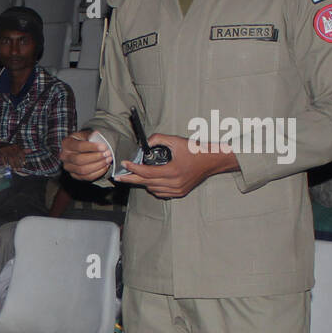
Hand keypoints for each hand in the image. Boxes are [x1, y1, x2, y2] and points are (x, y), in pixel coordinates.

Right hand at [0, 144, 27, 170]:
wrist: (1, 144)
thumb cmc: (11, 147)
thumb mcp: (17, 147)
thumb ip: (24, 150)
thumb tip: (31, 150)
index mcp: (16, 148)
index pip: (21, 153)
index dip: (23, 159)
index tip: (24, 163)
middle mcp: (11, 150)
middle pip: (15, 158)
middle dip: (17, 164)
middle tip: (19, 169)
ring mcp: (6, 152)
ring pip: (10, 159)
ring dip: (12, 164)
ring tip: (14, 169)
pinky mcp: (1, 153)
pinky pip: (2, 158)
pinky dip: (4, 162)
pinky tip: (6, 166)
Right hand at [61, 129, 112, 181]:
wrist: (79, 149)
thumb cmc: (83, 140)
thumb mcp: (85, 134)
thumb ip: (90, 135)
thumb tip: (96, 134)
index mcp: (66, 144)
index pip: (79, 147)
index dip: (92, 147)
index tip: (104, 147)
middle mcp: (64, 156)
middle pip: (80, 160)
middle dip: (96, 157)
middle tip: (108, 154)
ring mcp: (68, 167)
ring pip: (83, 170)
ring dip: (98, 165)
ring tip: (108, 160)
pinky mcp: (74, 175)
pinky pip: (86, 177)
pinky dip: (97, 173)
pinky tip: (105, 167)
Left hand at [119, 134, 234, 199]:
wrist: (212, 161)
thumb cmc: (196, 150)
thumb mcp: (177, 141)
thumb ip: (158, 139)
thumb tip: (145, 143)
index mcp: (173, 171)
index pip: (146, 172)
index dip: (133, 168)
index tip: (124, 164)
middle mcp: (175, 183)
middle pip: (146, 183)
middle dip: (131, 179)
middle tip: (119, 177)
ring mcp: (177, 190)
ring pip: (152, 188)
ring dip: (143, 182)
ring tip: (135, 176)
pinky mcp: (179, 193)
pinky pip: (160, 193)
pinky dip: (153, 187)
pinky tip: (150, 180)